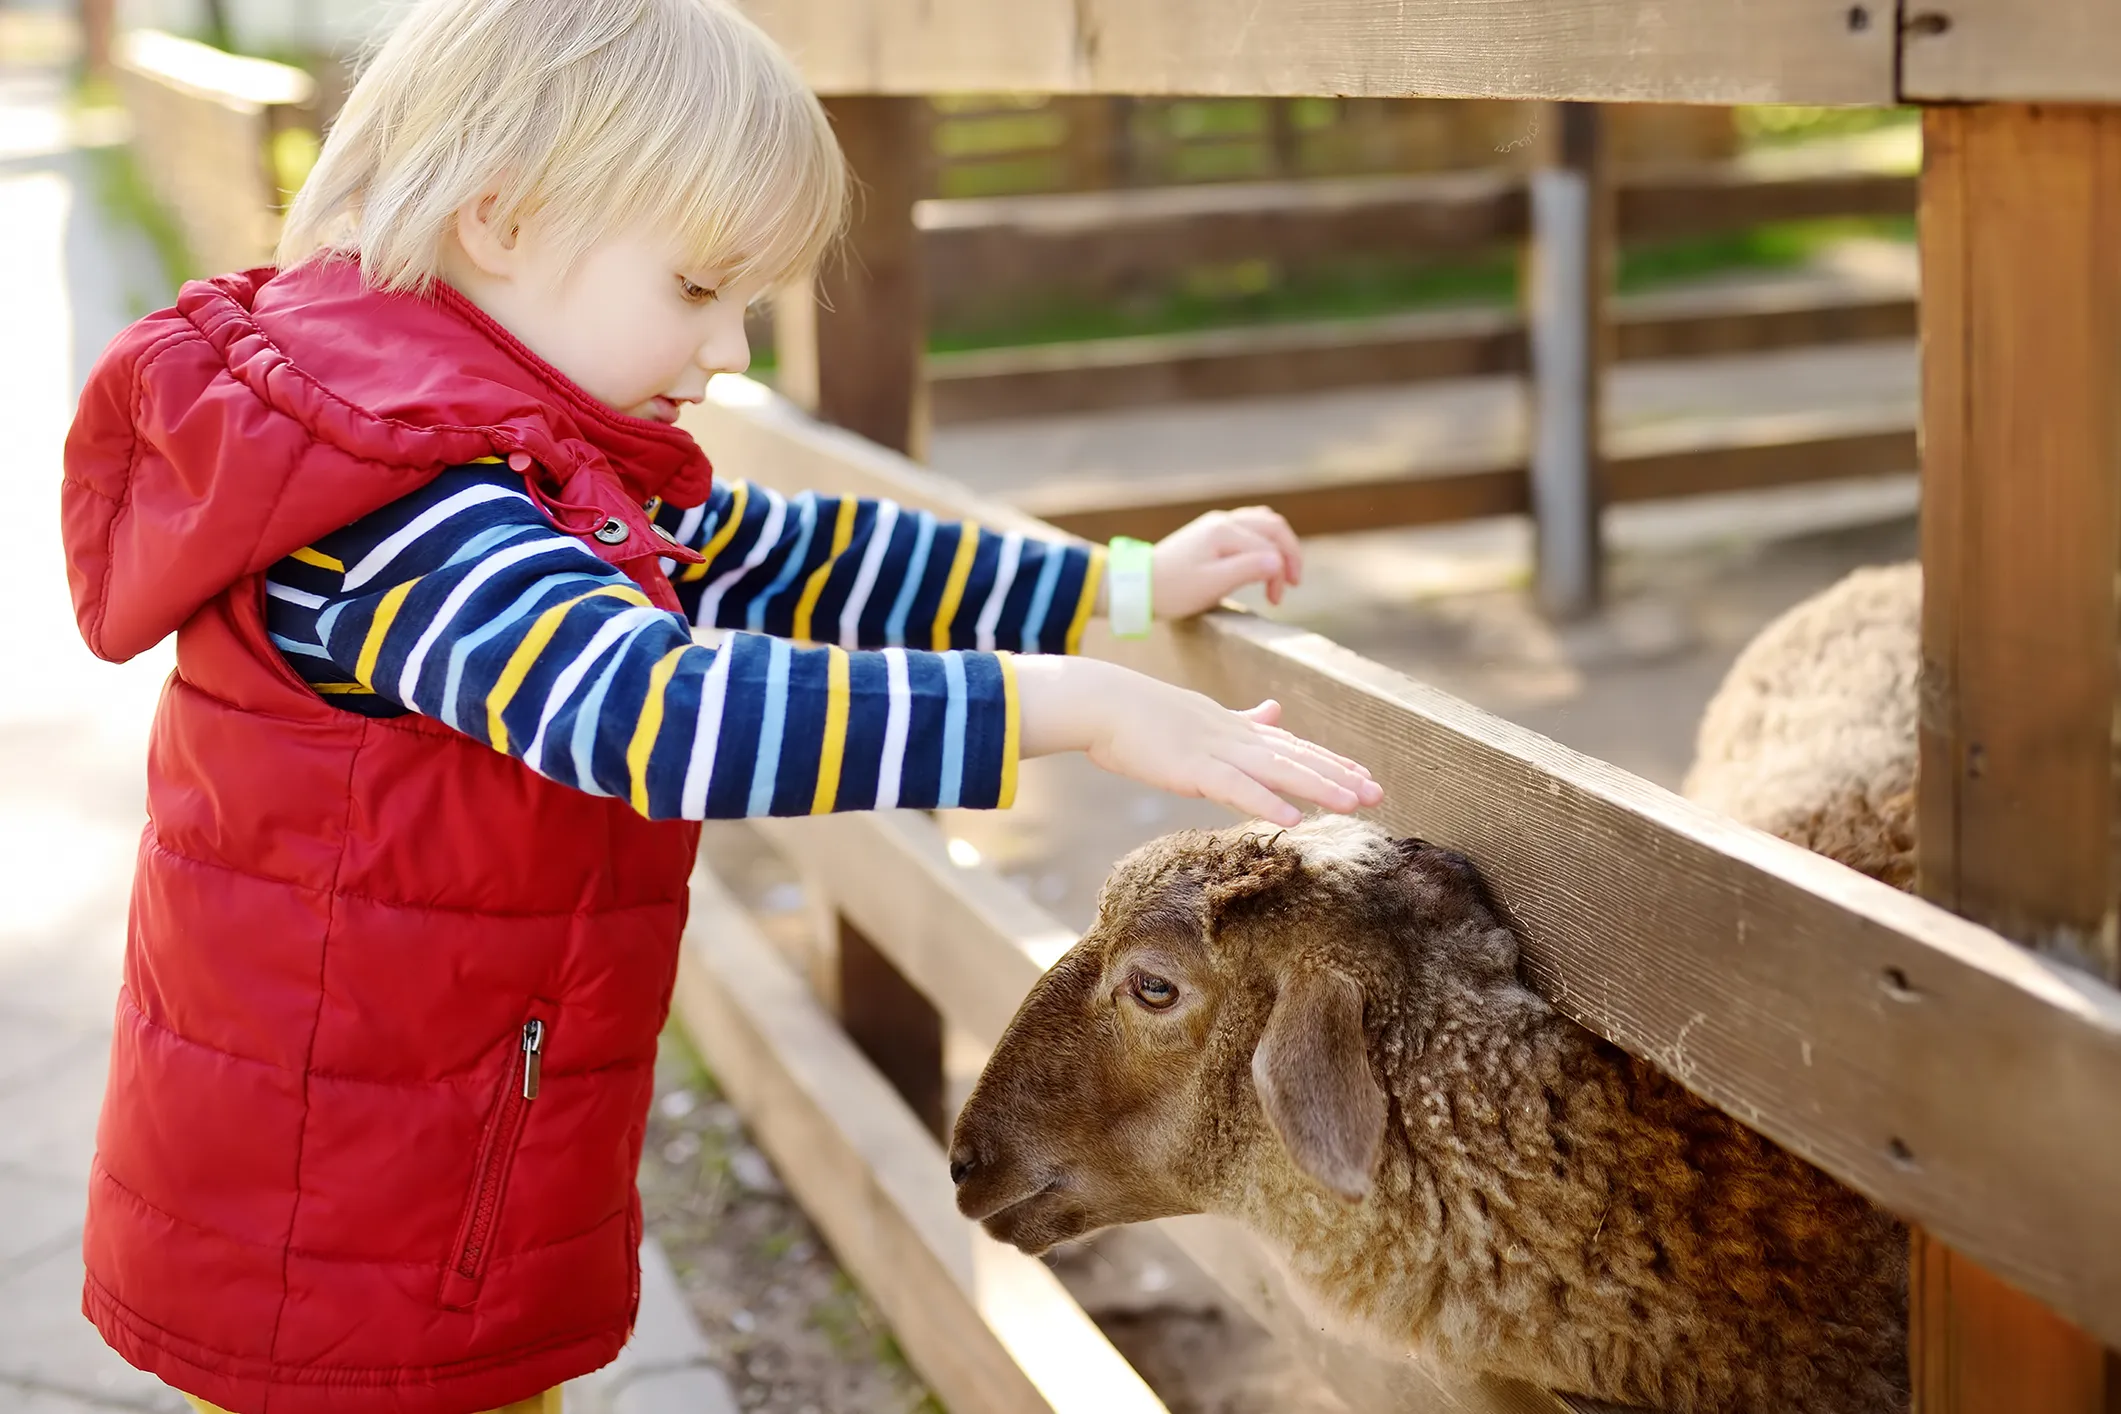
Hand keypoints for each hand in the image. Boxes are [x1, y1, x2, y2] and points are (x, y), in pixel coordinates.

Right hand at [1012, 656, 1381, 826]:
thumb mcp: (1200, 713)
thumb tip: (1276, 710)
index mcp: (1234, 727)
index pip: (1292, 746)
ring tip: (1356, 803)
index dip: (1330, 762)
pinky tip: (1295, 817)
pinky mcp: (1192, 769)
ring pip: (1279, 770)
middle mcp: (1234, 736)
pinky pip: (1237, 788)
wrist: (1101, 702)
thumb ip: (1241, 717)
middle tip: (1378, 794)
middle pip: (1296, 758)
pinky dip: (1268, 801)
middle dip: (1339, 777)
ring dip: (1320, 787)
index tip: (1363, 776)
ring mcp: (1216, 751)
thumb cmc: (1140, 714)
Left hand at [1117, 507, 1303, 618]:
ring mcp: (1216, 523)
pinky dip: (1264, 541)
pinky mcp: (1211, 532)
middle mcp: (1223, 520)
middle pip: (1273, 526)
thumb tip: (1278, 562)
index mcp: (1224, 531)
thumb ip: (1247, 570)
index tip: (1276, 600)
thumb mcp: (1212, 585)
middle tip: (1292, 584)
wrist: (1138, 586)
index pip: (1269, 547)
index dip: (1281, 572)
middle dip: (1289, 554)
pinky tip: (1263, 559)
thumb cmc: (1173, 590)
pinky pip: (1249, 527)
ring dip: (1278, 546)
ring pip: (1263, 523)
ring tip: (1281, 572)